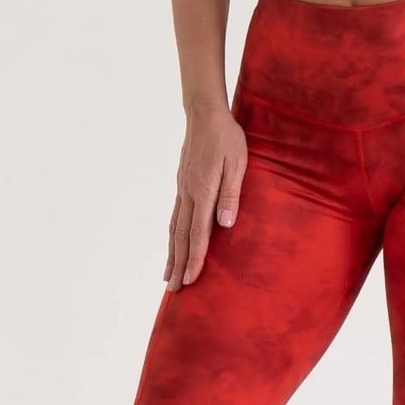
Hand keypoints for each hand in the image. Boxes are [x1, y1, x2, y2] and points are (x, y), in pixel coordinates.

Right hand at [165, 101, 247, 289]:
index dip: (194, 258)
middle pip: (180, 237)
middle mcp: (188, 194)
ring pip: (174, 229)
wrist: (204, 114)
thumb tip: (225, 224)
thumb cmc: (227, 138)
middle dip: (177, 265)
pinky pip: (175, 217)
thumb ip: (231, 194)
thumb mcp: (238, 163)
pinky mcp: (182, 185)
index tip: (190, 280)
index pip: (197, 233)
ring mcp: (182, 190)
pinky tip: (172, 244)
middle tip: (173, 290)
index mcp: (203, 191)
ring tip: (167, 277)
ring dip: (171, 254)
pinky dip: (172, 236)